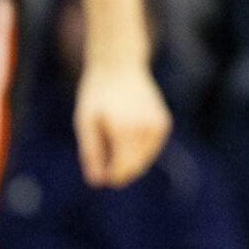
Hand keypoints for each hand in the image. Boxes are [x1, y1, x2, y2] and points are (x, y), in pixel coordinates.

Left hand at [74, 60, 171, 187]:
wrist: (119, 67)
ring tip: (112, 135)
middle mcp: (146, 128)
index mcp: (125, 130)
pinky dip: (138, 149)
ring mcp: (158, 126)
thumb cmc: (97, 96)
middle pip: (134, 167)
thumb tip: (97, 182)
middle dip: (118, 169)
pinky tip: (125, 132)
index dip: (110, 176)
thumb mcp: (85, 124)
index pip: (122, 168)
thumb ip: (91, 154)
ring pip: (144, 160)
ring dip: (128, 158)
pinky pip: (151, 149)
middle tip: (103, 150)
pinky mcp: (163, 124)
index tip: (99, 173)